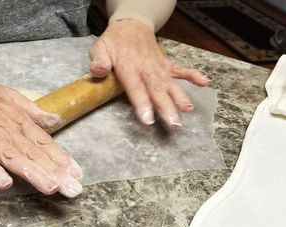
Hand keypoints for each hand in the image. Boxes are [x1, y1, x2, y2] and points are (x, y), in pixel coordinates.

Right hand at [0, 53, 83, 196]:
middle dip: (56, 173)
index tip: (78, 173)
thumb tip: (56, 120)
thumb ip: (34, 112)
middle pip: (35, 155)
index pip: (45, 143)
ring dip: (33, 173)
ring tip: (50, 187)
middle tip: (73, 189)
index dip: (62, 159)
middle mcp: (8, 131)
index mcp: (20, 121)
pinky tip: (4, 183)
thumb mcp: (12, 96)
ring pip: (14, 158)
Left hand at [89, 20, 210, 127]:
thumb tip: (98, 71)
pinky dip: (193, 75)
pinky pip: (180, 70)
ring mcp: (158, 66)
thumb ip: (99, 61)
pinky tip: (205, 83)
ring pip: (170, 83)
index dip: (142, 104)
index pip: (136, 88)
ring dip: (180, 96)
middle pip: (156, 90)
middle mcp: (146, 68)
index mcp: (128, 67)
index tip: (148, 119)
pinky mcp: (166, 64)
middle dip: (166, 107)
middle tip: (174, 123)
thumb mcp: (100, 49)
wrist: (131, 25)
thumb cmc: (113, 42)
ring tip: (188, 109)